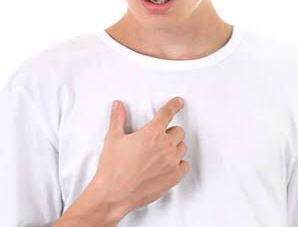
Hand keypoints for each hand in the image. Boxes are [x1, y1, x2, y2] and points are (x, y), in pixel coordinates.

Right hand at [93, 97, 189, 216]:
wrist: (114, 194)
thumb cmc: (113, 167)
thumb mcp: (113, 138)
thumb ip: (118, 119)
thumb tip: (118, 105)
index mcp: (151, 133)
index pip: (167, 113)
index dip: (174, 105)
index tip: (179, 102)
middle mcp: (165, 145)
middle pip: (178, 131)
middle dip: (169, 133)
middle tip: (157, 140)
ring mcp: (171, 162)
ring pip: (182, 147)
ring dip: (174, 148)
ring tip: (159, 154)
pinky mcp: (174, 177)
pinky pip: (184, 165)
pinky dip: (178, 164)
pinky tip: (167, 166)